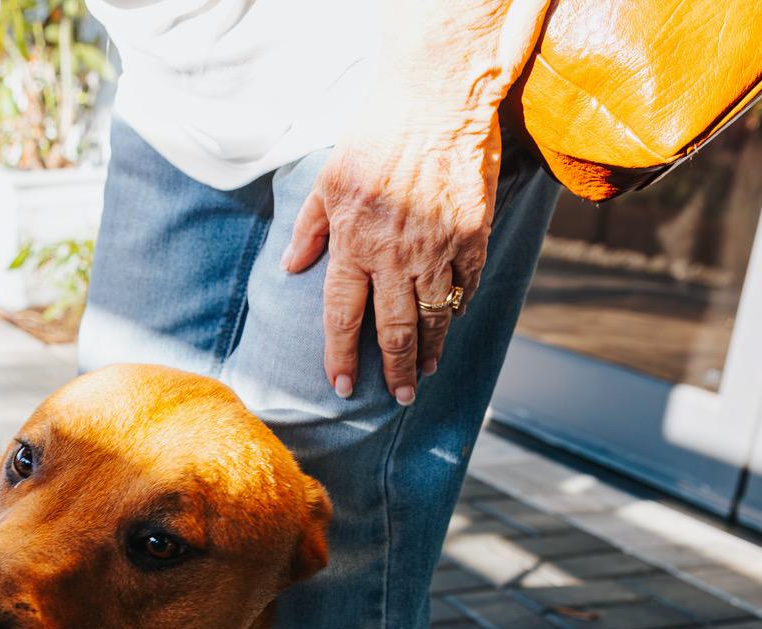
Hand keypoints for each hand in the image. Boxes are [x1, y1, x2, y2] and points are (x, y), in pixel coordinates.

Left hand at [280, 116, 502, 404]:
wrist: (435, 98)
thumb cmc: (375, 135)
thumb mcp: (328, 179)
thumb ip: (309, 228)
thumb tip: (289, 269)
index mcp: (353, 243)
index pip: (342, 316)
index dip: (340, 356)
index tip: (341, 387)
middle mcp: (393, 253)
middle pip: (393, 329)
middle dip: (394, 371)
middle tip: (399, 398)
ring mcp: (436, 247)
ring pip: (433, 315)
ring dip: (429, 349)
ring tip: (425, 372)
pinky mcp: (472, 234)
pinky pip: (466, 282)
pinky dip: (460, 304)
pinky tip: (454, 319)